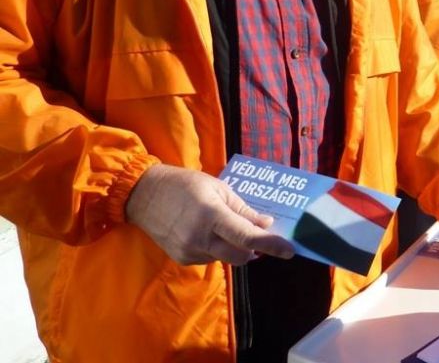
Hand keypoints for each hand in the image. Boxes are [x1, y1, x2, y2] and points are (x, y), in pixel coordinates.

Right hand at [125, 164, 294, 265]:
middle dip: (256, 250)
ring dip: (235, 248)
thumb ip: (243, 210)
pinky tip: (209, 232)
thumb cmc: (185, 185)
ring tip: (226, 226)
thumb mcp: (219, 189)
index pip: (248, 238)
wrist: (144, 195)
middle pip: (241, 256)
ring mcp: (189, 252)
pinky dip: (218, 248)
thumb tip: (267, 225)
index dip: (272, 245)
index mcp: (211, 215)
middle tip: (262, 237)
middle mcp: (200, 238)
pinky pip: (211, 258)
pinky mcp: (182, 259)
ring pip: (226, 258)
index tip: (289, 250)